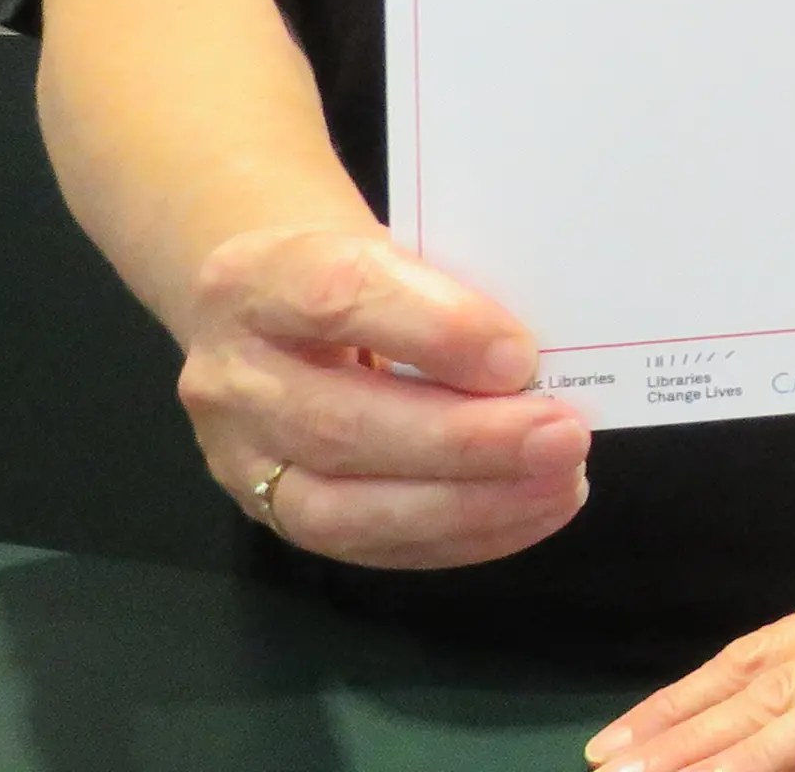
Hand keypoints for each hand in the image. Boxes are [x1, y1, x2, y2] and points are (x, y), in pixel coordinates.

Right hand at [173, 224, 587, 569]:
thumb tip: (541, 362)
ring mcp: (240, 460)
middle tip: (564, 437)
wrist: (268, 308)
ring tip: (559, 485)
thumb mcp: (388, 247)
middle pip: (343, 423)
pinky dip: (458, 536)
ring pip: (345, 508)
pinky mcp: (268, 516)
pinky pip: (366, 547)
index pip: (339, 297)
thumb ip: (447, 293)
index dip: (436, 329)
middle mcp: (230, 377)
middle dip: (466, 440)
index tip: (521, 356)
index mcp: (256, 279)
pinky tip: (526, 513)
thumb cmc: (353, 274)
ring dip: (468, 504)